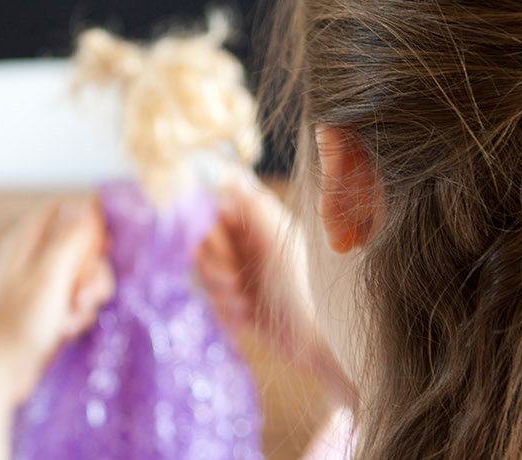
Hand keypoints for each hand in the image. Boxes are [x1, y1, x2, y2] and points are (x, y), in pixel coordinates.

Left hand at [0, 199, 112, 459]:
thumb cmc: (16, 325)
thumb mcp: (48, 279)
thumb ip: (69, 241)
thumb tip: (86, 205)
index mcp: (27, 240)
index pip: (67, 209)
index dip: (90, 222)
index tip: (103, 246)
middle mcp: (35, 257)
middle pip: (83, 243)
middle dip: (93, 269)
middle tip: (82, 295)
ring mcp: (43, 284)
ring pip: (85, 274)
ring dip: (89, 296)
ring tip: (71, 318)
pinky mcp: (50, 308)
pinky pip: (79, 300)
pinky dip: (79, 314)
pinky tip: (65, 330)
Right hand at [197, 177, 355, 406]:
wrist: (318, 341)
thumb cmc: (304, 288)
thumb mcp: (278, 244)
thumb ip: (255, 209)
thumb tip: (236, 175)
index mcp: (258, 226)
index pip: (213, 216)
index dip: (209, 234)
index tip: (223, 250)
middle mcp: (248, 248)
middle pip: (202, 247)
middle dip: (213, 267)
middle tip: (234, 280)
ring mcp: (244, 277)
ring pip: (205, 278)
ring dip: (221, 293)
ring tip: (245, 303)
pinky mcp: (241, 305)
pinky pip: (215, 304)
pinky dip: (228, 313)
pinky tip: (247, 318)